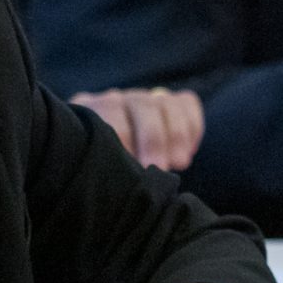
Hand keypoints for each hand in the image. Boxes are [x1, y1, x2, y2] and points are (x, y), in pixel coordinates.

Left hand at [72, 85, 205, 170]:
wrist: (110, 163)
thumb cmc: (97, 172)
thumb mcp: (90, 168)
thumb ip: (99, 167)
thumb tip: (115, 184)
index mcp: (90, 109)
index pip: (108, 109)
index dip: (122, 135)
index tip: (134, 163)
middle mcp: (119, 98)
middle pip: (141, 105)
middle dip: (153, 138)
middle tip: (160, 166)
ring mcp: (146, 98)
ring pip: (165, 104)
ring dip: (176, 135)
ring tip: (180, 163)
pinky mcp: (172, 102)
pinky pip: (187, 104)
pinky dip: (191, 126)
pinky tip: (189, 151)